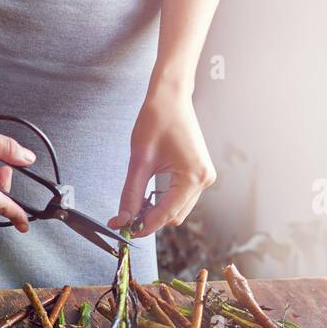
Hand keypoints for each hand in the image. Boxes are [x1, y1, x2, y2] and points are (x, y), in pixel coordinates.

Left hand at [109, 85, 214, 237]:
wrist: (171, 98)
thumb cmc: (157, 120)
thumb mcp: (139, 160)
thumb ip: (131, 194)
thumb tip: (122, 219)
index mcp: (193, 176)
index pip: (166, 214)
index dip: (143, 226)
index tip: (123, 229)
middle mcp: (204, 179)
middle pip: (174, 216)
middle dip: (150, 220)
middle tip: (124, 217)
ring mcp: (204, 177)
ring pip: (178, 209)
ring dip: (156, 212)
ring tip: (134, 205)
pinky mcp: (199, 174)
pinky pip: (181, 198)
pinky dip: (164, 201)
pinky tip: (147, 196)